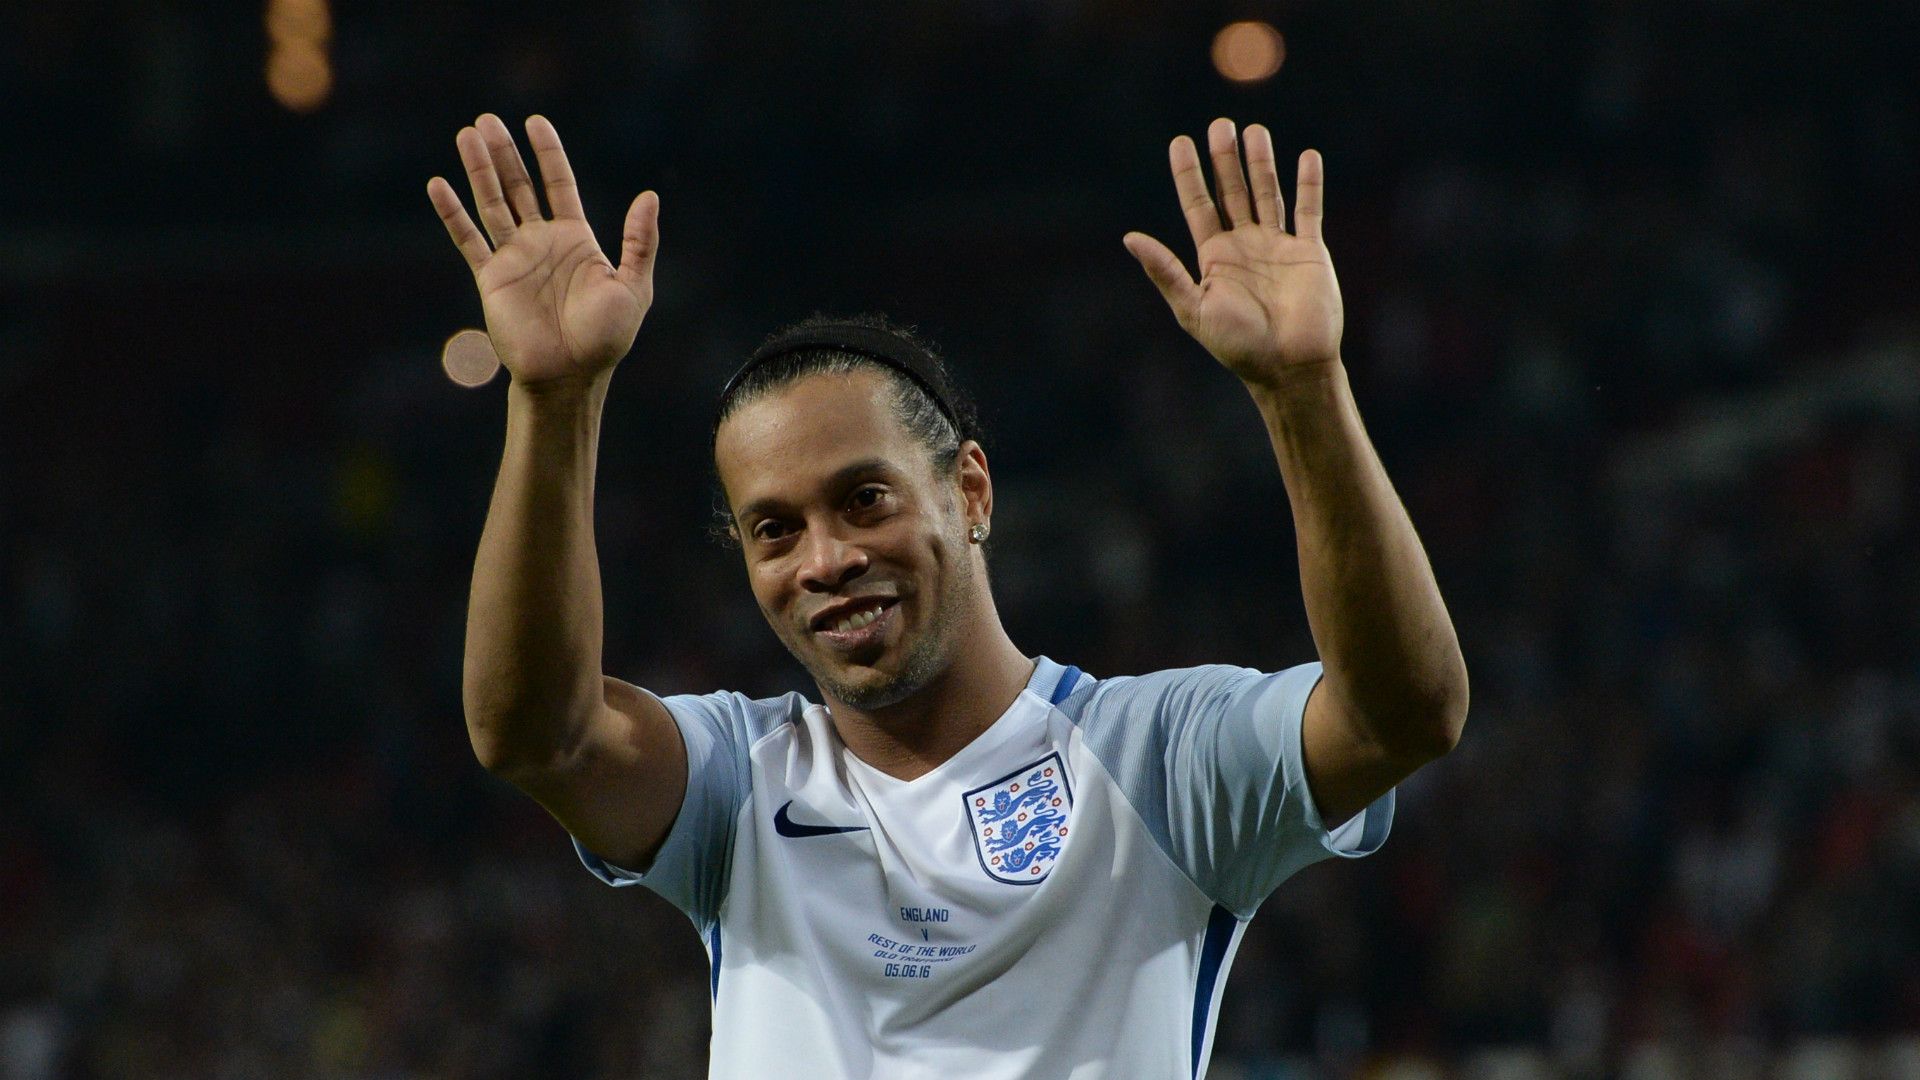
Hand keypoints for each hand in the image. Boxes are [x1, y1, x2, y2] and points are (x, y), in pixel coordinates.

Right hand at [427, 114, 657, 388]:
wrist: (570, 376)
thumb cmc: (606, 339)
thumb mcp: (634, 287)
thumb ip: (640, 242)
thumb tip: (650, 196)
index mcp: (576, 240)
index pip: (559, 184)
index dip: (548, 153)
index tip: (535, 122)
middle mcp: (542, 243)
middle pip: (520, 186)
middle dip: (505, 153)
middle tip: (487, 120)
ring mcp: (515, 259)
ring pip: (492, 203)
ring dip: (479, 170)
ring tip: (467, 135)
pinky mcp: (492, 278)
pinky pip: (468, 239)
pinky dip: (452, 213)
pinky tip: (437, 184)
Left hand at [1124, 118, 1341, 387]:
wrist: (1289, 367)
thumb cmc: (1238, 346)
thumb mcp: (1193, 309)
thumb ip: (1165, 271)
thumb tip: (1129, 238)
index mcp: (1214, 258)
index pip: (1198, 205)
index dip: (1189, 174)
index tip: (1180, 142)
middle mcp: (1245, 246)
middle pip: (1233, 192)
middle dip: (1225, 159)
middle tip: (1220, 125)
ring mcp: (1278, 247)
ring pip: (1268, 194)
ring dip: (1261, 163)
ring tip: (1254, 131)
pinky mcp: (1309, 252)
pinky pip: (1308, 211)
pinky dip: (1309, 184)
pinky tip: (1305, 157)